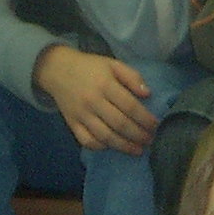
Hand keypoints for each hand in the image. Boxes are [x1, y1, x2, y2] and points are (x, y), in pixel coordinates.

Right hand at [35, 45, 156, 153]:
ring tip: (138, 150)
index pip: (130, 106)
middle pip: (119, 124)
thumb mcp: (113, 64)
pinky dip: (100, 146)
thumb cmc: (90, 68)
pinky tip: (112, 147)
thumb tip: (148, 94)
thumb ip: (132, 77)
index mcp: (105, 85)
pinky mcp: (72, 123)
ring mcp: (81, 115)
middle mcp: (93, 101)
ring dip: (124, 146)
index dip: (145, 119)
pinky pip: (86, 140)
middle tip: (150, 141)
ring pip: (105, 136)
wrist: (57, 70)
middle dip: (138, 135)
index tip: (156, 126)